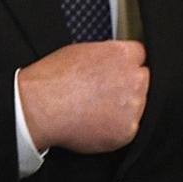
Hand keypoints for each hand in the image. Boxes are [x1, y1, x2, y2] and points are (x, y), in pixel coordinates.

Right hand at [17, 41, 148, 152]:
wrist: (39, 108)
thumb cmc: (51, 79)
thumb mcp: (79, 51)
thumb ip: (106, 55)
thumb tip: (112, 61)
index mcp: (122, 54)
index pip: (139, 55)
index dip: (125, 63)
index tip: (115, 72)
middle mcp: (133, 78)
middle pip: (143, 79)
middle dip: (128, 85)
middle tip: (102, 92)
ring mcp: (134, 105)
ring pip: (138, 105)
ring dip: (123, 107)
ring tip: (94, 108)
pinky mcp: (128, 129)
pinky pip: (128, 127)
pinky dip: (115, 127)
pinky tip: (94, 122)